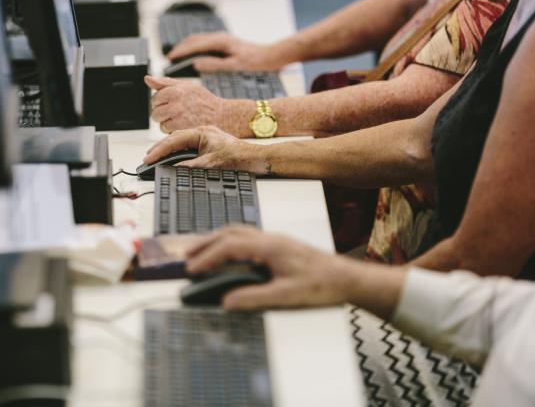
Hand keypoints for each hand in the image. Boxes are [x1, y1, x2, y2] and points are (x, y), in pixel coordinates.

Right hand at [142, 125, 266, 173]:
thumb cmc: (238, 158)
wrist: (255, 158)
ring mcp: (205, 137)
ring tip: (155, 156)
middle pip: (175, 138)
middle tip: (147, 157)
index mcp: (201, 132)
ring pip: (180, 141)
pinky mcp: (208, 143)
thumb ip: (190, 166)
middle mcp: (202, 132)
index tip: (149, 158)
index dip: (159, 150)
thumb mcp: (211, 164)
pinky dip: (177, 150)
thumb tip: (174, 169)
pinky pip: (187, 145)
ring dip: (167, 149)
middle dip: (160, 148)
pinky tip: (172, 156)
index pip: (174, 140)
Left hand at [146, 75, 251, 134]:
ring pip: (159, 121)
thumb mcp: (186, 86)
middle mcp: (175, 101)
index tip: (170, 104)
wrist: (222, 116)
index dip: (161, 103)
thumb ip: (165, 82)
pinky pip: (165, 130)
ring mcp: (177, 115)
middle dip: (162, 113)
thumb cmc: (204, 101)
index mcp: (175, 89)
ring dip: (166, 122)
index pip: (155, 98)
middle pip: (155, 111)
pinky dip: (171, 130)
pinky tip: (182, 125)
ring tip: (179, 119)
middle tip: (176, 113)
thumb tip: (147, 79)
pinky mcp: (180, 127)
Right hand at [167, 33, 283, 72]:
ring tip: (176, 57)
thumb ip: (215, 64)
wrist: (271, 55)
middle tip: (169, 58)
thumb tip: (196, 64)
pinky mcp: (224, 44)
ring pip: (199, 40)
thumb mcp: (235, 65)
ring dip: (187, 47)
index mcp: (221, 41)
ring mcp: (222, 39)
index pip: (195, 45)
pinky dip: (195, 49)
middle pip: (194, 40)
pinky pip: (205, 44)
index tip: (170, 58)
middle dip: (181, 48)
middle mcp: (220, 37)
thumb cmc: (255, 61)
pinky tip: (191, 57)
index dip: (181, 51)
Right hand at [185, 226, 348, 309]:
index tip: (192, 269)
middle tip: (187, 257)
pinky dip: (229, 243)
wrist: (347, 278)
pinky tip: (227, 254)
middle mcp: (270, 239)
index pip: (230, 246)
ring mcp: (275, 240)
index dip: (207, 257)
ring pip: (238, 232)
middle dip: (205, 244)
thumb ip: (255, 298)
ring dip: (216, 241)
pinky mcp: (279, 246)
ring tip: (200, 253)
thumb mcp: (287, 296)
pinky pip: (247, 237)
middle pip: (229, 233)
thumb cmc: (323, 284)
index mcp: (270, 246)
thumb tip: (228, 301)